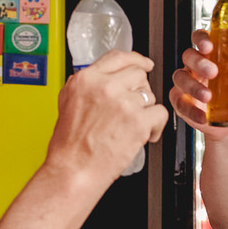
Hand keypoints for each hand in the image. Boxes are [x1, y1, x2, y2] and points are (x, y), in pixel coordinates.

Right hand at [49, 50, 167, 182]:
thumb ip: (86, 85)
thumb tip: (104, 78)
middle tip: (133, 109)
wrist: (73, 171)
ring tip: (132, 128)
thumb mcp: (67, 102)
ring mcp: (123, 103)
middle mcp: (104, 87)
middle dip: (140, 92)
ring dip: (146, 111)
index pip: (118, 57)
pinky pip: (160, 114)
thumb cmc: (69, 146)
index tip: (144, 64)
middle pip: (138, 75)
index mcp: (86, 79)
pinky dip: (156, 127)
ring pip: (150, 95)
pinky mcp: (138, 121)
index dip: (136, 60)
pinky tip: (144, 136)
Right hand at [168, 29, 227, 140]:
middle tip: (213, 71)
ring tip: (208, 97)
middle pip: (189, 56)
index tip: (209, 45)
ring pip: (181, 78)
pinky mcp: (182, 102)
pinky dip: (191, 111)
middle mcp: (195, 66)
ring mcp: (186, 84)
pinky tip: (203, 116)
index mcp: (211, 54)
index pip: (201, 38)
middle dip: (199, 62)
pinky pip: (181, 104)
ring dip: (193, 87)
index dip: (201, 38)